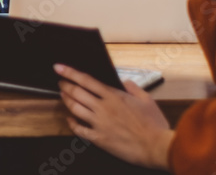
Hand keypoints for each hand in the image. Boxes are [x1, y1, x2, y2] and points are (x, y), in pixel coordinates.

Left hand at [55, 64, 173, 169]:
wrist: (157, 147)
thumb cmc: (154, 125)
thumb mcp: (147, 100)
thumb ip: (134, 88)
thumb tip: (125, 81)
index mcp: (113, 96)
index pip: (86, 80)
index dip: (69, 72)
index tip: (58, 68)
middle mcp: (103, 107)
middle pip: (76, 92)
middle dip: (65, 85)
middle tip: (60, 82)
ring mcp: (99, 123)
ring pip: (74, 108)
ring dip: (66, 100)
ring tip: (63, 95)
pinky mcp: (98, 138)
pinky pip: (79, 129)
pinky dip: (71, 123)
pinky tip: (70, 119)